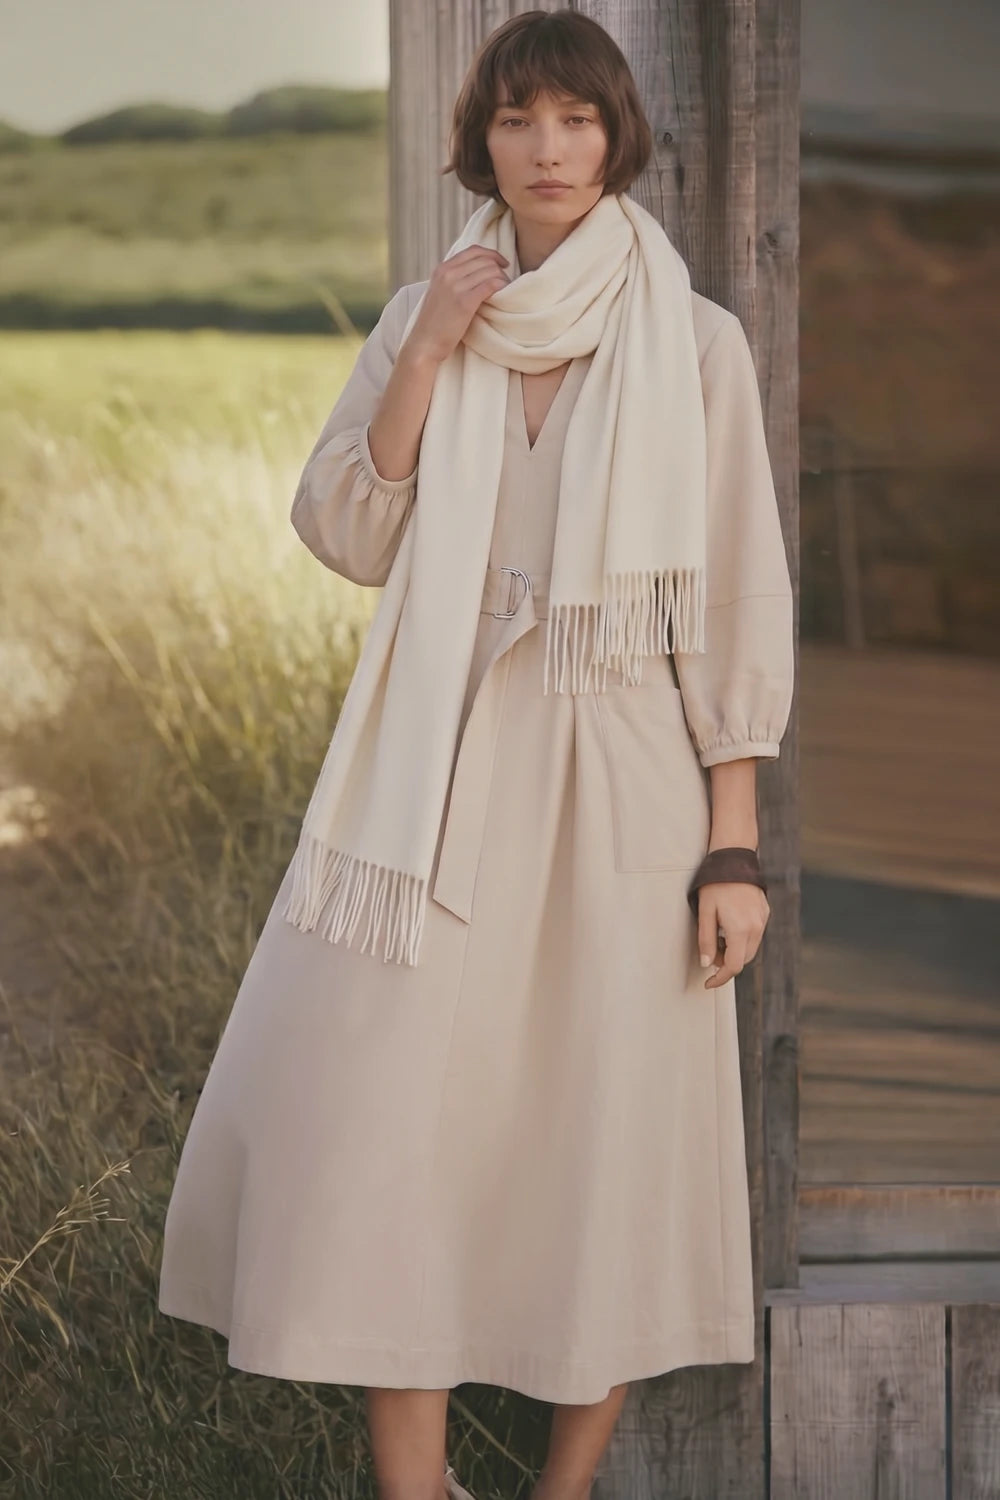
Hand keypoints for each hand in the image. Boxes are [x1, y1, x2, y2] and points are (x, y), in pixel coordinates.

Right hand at [400, 245, 511, 365]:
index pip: (473, 251)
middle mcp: (448, 273)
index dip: (492, 255)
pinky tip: (503, 295)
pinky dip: (501, 287)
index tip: (501, 264)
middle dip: (499, 268)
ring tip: (505, 290)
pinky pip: (491, 285)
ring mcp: (456, 286)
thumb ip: (453, 280)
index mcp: (442, 269)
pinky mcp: (465, 302)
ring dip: (502, 279)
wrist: (425, 343)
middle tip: (506, 280)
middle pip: (484, 260)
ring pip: (490, 271)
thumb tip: (475, 274)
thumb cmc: (434, 324)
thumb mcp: (439, 293)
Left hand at [696, 881, 768, 988]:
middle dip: (726, 962)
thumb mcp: (705, 912)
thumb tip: (706, 963)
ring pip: (750, 948)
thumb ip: (705, 940)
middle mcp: (756, 928)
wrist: (734, 860)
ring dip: (735, 950)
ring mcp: (763, 920)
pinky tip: (729, 925)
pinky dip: (742, 938)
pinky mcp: (764, 913)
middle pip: (744, 959)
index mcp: (740, 930)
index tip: (709, 983)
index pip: (734, 966)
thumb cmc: (716, 884)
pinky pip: (755, 934)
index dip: (720, 978)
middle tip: (709, 950)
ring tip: (718, 934)